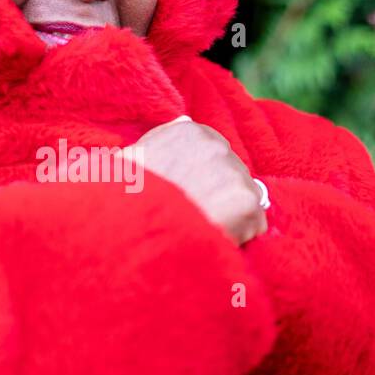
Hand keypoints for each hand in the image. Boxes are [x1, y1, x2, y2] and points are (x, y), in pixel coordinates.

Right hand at [128, 118, 267, 245]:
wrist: (124, 229)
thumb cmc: (120, 200)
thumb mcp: (130, 160)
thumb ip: (159, 144)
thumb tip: (178, 131)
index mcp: (189, 132)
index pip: (213, 155)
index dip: (203, 181)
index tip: (188, 198)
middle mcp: (216, 146)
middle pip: (232, 177)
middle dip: (219, 198)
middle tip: (194, 220)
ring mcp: (233, 173)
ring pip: (244, 201)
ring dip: (229, 219)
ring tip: (200, 234)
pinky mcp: (246, 203)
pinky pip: (254, 227)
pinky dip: (239, 239)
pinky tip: (212, 243)